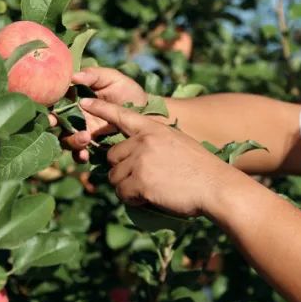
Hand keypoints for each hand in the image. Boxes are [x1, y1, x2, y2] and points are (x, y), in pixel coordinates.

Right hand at [47, 67, 149, 162]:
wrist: (149, 114)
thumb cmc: (128, 92)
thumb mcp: (113, 79)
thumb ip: (94, 75)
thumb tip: (73, 77)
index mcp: (75, 99)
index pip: (56, 102)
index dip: (48, 106)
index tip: (50, 109)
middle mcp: (75, 117)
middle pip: (56, 123)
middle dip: (53, 125)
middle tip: (56, 123)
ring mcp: (83, 132)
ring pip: (66, 140)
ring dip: (71, 140)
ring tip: (85, 137)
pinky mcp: (92, 147)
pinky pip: (79, 154)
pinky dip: (79, 155)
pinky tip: (85, 154)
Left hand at [81, 99, 239, 218]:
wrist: (216, 187)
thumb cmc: (201, 170)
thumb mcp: (177, 143)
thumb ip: (153, 144)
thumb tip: (132, 156)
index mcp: (153, 129)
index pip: (122, 115)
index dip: (101, 109)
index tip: (84, 102)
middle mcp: (143, 141)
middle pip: (111, 156)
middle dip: (122, 170)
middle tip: (144, 180)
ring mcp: (141, 161)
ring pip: (114, 177)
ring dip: (127, 187)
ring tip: (152, 190)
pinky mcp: (140, 182)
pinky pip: (122, 193)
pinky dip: (133, 200)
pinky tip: (151, 198)